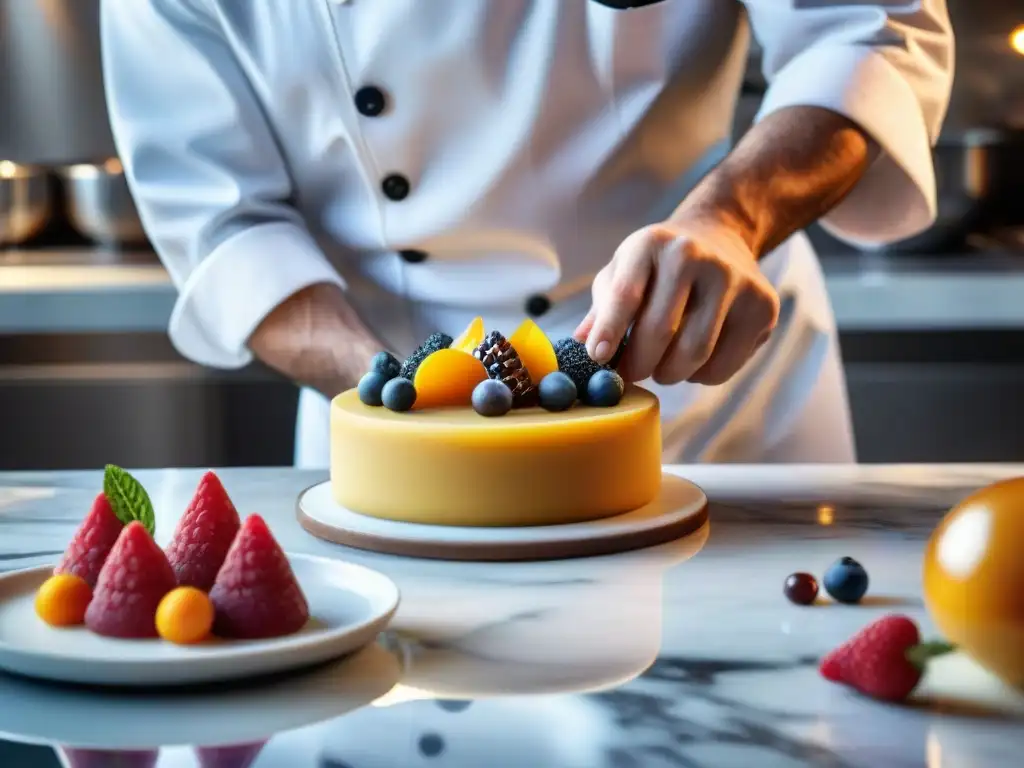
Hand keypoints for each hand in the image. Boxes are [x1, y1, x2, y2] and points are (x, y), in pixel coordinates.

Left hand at [575, 218, 779, 385]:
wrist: (720, 236)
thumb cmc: (659, 265)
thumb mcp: (623, 270)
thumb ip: (602, 308)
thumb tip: (582, 345)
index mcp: (652, 243)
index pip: (625, 294)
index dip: (609, 331)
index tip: (598, 359)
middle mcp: (695, 255)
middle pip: (660, 331)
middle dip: (638, 364)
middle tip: (631, 374)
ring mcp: (734, 279)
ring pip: (694, 355)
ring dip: (669, 374)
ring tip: (662, 366)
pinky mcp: (763, 306)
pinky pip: (723, 366)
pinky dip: (701, 376)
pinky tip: (694, 360)